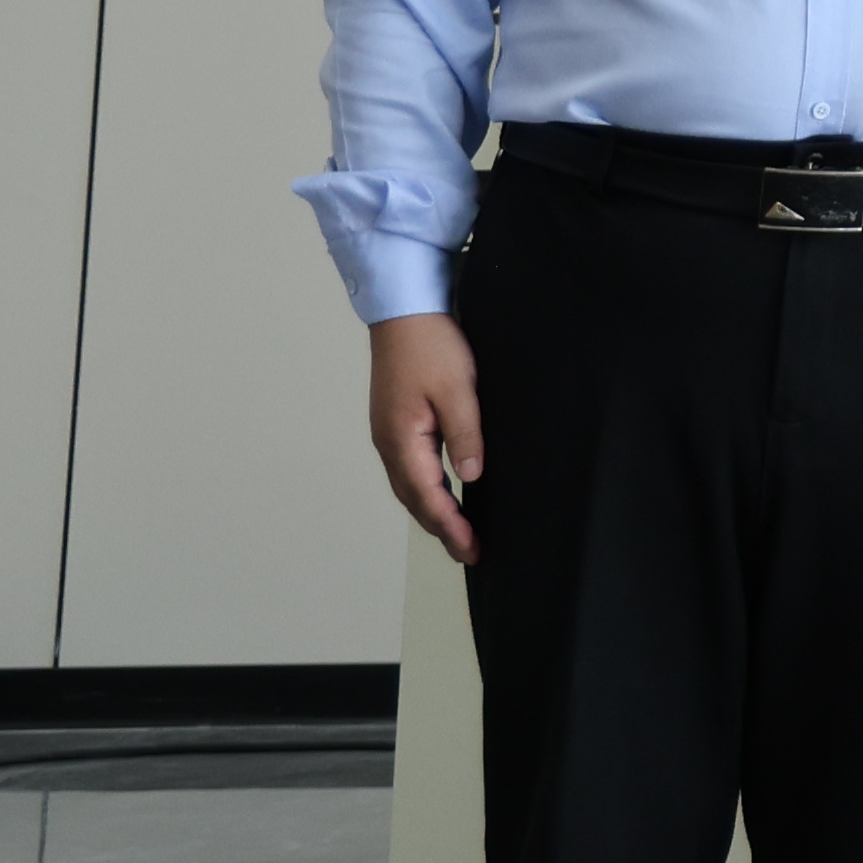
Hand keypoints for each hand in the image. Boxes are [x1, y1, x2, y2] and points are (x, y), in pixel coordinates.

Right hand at [365, 313, 485, 565]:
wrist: (405, 311)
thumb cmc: (431, 345)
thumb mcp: (457, 389)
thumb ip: (465, 433)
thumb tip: (471, 477)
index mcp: (402, 439)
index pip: (428, 496)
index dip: (450, 526)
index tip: (471, 549)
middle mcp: (390, 443)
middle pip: (414, 499)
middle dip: (441, 528)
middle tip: (470, 552)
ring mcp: (391, 434)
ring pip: (411, 486)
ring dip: (433, 512)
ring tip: (459, 533)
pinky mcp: (397, 423)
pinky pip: (412, 468)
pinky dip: (428, 489)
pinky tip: (446, 493)